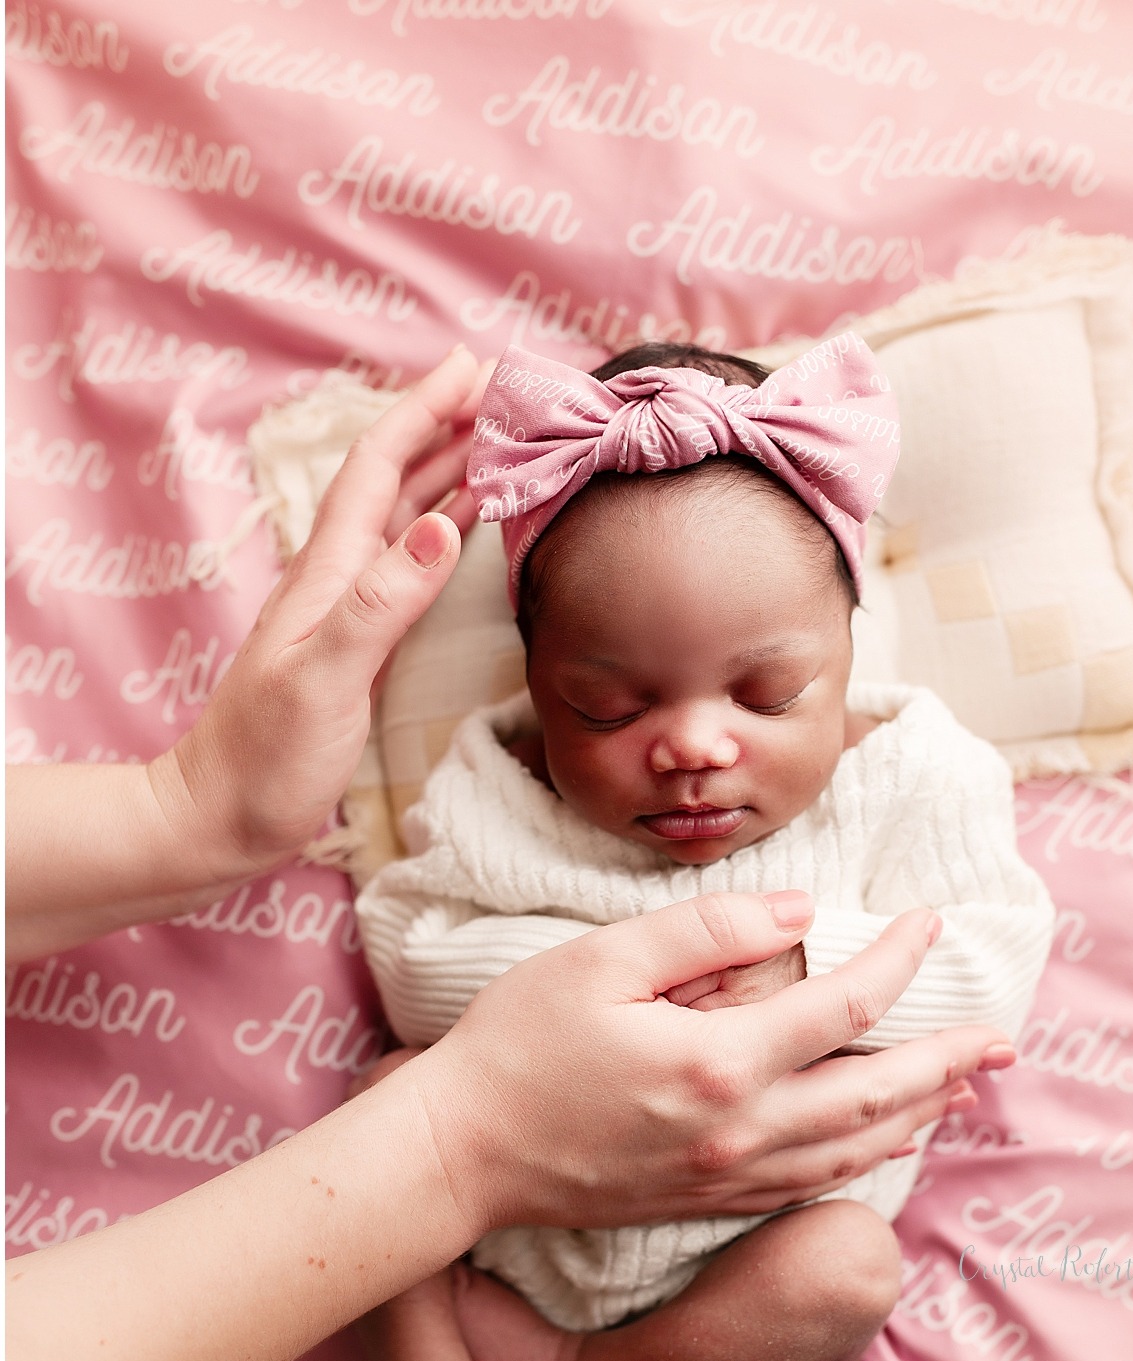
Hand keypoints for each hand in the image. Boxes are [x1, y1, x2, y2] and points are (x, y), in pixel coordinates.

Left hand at [160, 346, 489, 882]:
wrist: (221, 815)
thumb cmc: (266, 758)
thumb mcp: (326, 679)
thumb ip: (379, 605)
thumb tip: (440, 525)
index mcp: (329, 574)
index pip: (379, 469)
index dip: (424, 412)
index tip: (474, 366)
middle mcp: (337, 579)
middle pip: (395, 480)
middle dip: (446, 425)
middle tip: (505, 391)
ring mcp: (347, 609)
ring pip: (404, 517)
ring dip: (448, 471)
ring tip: (498, 440)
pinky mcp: (360, 643)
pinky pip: (409, 563)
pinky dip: (443, 529)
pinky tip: (465, 528)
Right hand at [418, 892, 1014, 1237]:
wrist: (462, 1154)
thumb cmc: (519, 1045)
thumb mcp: (603, 960)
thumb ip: (709, 931)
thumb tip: (803, 910)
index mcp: (719, 1061)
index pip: (845, 1008)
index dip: (898, 960)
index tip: (930, 922)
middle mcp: (739, 1130)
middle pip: (877, 1093)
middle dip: (948, 1058)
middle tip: (1005, 1035)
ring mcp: (727, 1176)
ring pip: (856, 1147)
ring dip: (921, 1111)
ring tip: (969, 1084)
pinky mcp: (708, 1201)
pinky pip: (814, 1183)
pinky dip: (868, 1157)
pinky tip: (889, 1140)